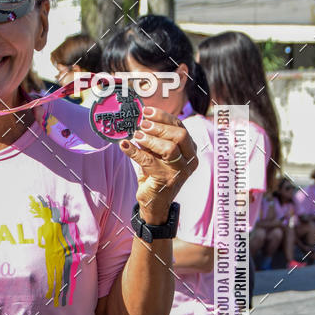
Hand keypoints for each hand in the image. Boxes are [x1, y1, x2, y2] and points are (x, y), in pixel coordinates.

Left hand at [120, 107, 197, 223]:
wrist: (154, 203)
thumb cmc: (156, 174)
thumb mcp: (158, 154)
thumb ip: (155, 139)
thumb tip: (141, 120)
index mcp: (190, 150)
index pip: (180, 127)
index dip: (163, 117)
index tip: (147, 111)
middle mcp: (189, 160)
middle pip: (180, 135)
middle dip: (159, 126)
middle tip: (142, 124)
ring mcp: (179, 172)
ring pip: (169, 149)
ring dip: (150, 139)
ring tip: (136, 136)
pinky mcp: (166, 180)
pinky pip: (149, 162)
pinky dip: (134, 152)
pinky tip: (124, 145)